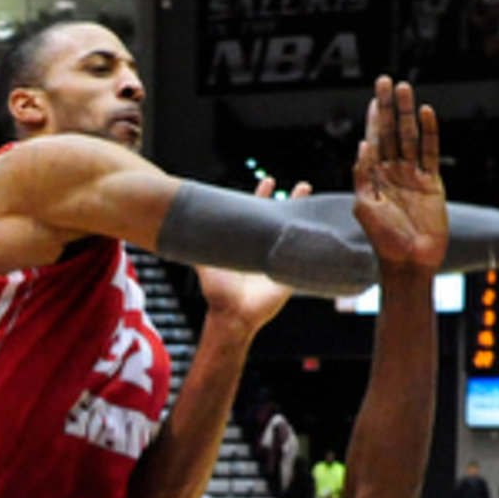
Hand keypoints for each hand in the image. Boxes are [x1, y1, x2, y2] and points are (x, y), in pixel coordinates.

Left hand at [195, 174, 307, 335]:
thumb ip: (196, 247)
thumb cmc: (219, 293)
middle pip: (280, 219)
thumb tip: (175, 229)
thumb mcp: (206, 263)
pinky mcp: (291, 275)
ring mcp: (279, 260)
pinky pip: (304, 255)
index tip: (268, 182)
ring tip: (315, 199)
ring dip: (304, 216)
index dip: (262, 198)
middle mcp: (265, 249)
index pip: (257, 214)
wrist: (233, 315)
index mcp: (248, 244)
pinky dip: (313, 241)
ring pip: (295, 233)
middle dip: (291, 202)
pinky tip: (322, 226)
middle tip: (302, 186)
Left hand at [350, 77, 447, 271]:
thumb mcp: (364, 207)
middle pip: (391, 132)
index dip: (373, 119)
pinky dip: (429, 133)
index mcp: (373, 178)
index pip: (373, 141)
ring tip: (405, 88)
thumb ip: (363, 177)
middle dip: (388, 107)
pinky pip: (430, 152)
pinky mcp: (432, 183)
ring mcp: (413, 176)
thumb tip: (362, 146)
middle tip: (386, 81)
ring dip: (407, 113)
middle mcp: (392, 172)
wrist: (410, 261)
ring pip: (410, 136)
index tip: (374, 97)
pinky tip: (426, 113)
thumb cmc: (382, 239)